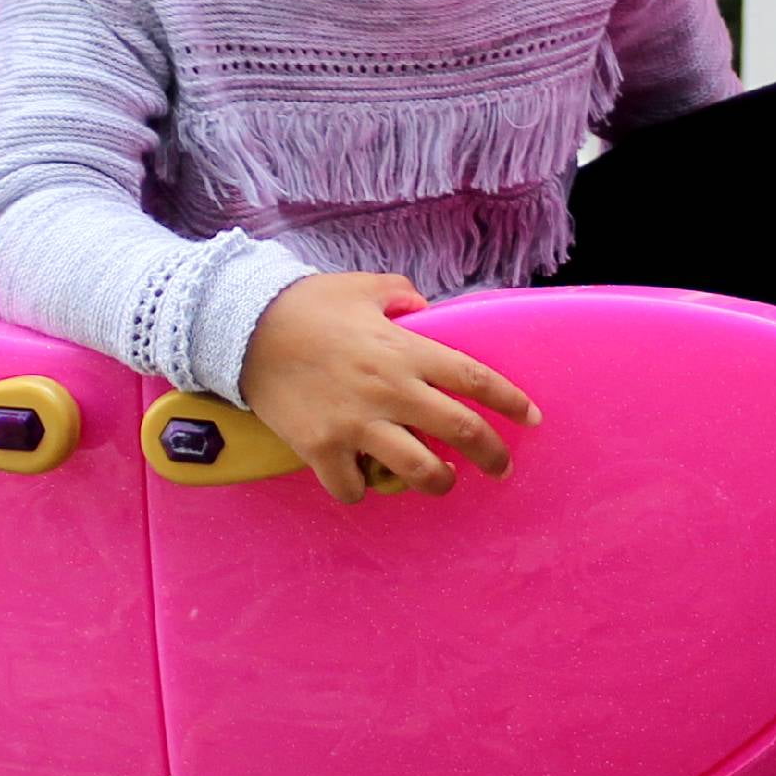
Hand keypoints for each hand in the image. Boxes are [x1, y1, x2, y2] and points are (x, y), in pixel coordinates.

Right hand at [240, 273, 539, 505]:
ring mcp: (357, 424)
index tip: (532, 419)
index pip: (476, 380)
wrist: (243, 328)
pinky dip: (361, 488)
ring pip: (420, 471)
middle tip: (500, 467)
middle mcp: (391, 390)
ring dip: (438, 482)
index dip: (512, 403)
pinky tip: (362, 478)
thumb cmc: (306, 305)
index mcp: (406, 350)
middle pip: (462, 432)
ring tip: (440, 481)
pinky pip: (355, 487)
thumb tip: (424, 309)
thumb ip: (402, 295)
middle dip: (492, 455)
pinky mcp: (322, 449)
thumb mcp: (362, 287)